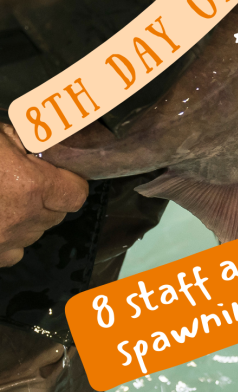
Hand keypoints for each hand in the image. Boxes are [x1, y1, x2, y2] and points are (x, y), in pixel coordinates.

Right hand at [0, 123, 87, 266]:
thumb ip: (24, 139)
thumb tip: (40, 141)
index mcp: (32, 187)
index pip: (76, 194)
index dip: (71, 182)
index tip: (61, 174)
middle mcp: (23, 218)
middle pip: (57, 214)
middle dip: (50, 198)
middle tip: (30, 182)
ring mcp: (4, 240)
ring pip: (37, 233)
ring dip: (31, 218)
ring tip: (9, 199)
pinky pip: (14, 251)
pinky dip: (11, 239)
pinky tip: (0, 220)